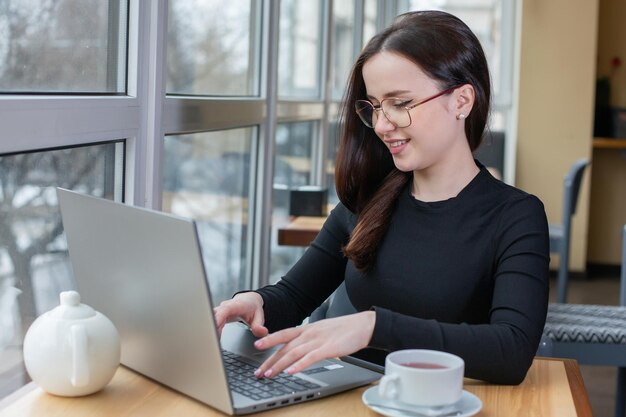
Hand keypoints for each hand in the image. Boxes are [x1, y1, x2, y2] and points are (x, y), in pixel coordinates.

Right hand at [213, 292, 267, 337]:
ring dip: (210, 330)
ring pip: (210, 318)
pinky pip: (211, 322)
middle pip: (214, 315)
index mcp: (236, 305)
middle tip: (213, 342)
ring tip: (213, 343)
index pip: (225, 310)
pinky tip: (214, 339)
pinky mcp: (217, 314)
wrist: (249, 301)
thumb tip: (262, 333)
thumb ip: (259, 326)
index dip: (218, 318)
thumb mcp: (259, 317)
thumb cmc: (253, 307)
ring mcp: (220, 310)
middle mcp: (225, 306)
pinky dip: (211, 330)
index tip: (213, 328)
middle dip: (211, 328)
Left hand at [252, 311, 375, 377]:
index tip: (256, 346)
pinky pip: (310, 358)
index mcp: (308, 329)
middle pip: (285, 347)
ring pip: (293, 353)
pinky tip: (291, 372)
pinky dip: (299, 365)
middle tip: (259, 371)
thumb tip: (300, 349)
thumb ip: (310, 339)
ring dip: (279, 365)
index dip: (269, 339)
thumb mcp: (322, 331)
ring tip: (269, 374)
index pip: (284, 334)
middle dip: (269, 360)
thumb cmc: (344, 330)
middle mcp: (309, 333)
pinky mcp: (328, 348)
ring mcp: (318, 340)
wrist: (363, 325)